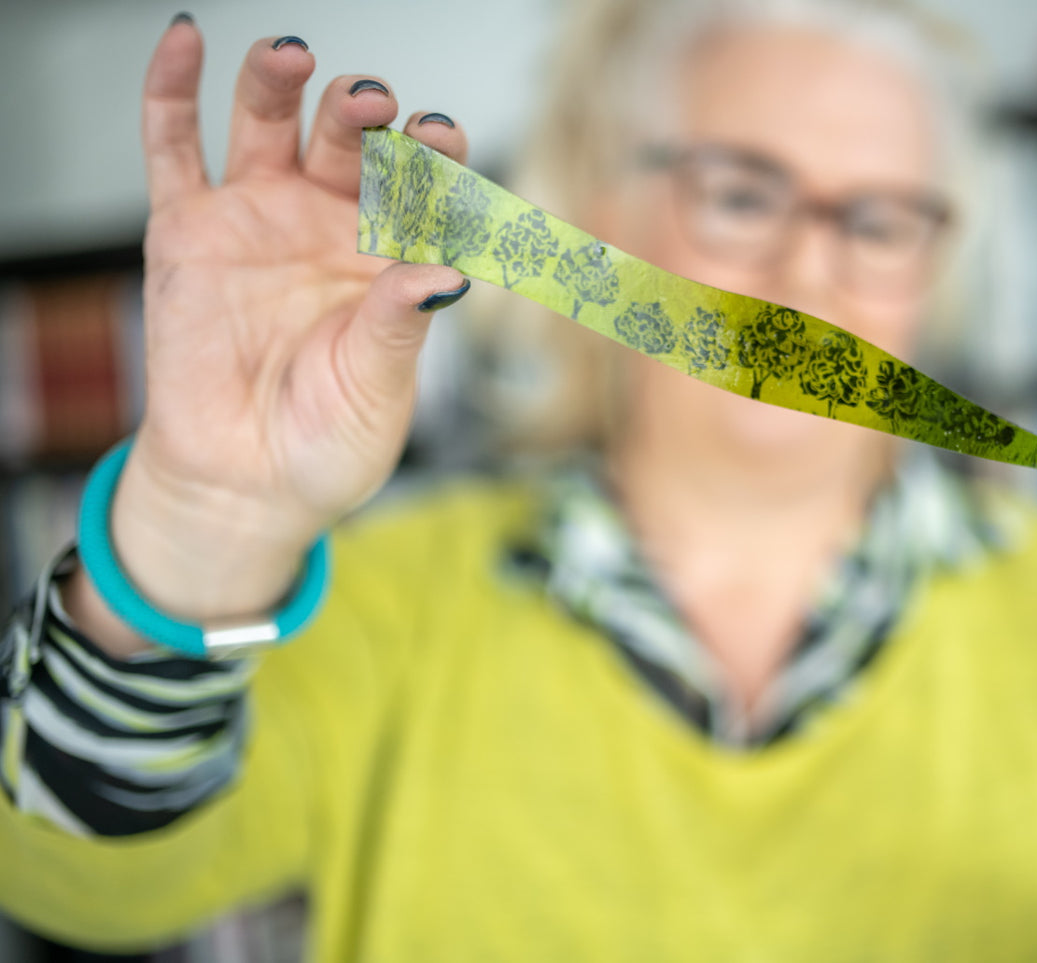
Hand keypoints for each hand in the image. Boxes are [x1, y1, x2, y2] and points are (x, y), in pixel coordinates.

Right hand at [101, 21, 469, 624]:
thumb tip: (451, 272)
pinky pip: (173, 146)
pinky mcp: (187, 230)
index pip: (422, 185)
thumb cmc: (328, 442)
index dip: (434, 154)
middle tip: (370, 104)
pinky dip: (171, 88)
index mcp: (391, 256)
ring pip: (270, 123)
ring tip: (293, 56)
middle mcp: (329, 224)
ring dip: (281, 81)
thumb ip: (402, 325)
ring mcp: (258, 218)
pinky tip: (184, 38)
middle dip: (363, 112)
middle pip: (350, 140)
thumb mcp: (377, 389)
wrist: (244, 485)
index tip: (441, 136)